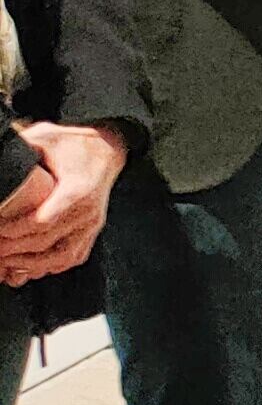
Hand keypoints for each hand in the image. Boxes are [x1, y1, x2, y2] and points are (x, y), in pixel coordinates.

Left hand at [0, 122, 126, 283]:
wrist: (108, 149)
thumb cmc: (76, 144)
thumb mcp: (48, 137)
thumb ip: (24, 145)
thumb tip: (3, 153)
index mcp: (77, 191)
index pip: (42, 221)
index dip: (13, 230)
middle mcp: (87, 212)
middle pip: (46, 242)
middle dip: (14, 249)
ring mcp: (92, 224)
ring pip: (61, 257)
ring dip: (31, 264)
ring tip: (7, 263)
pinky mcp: (93, 231)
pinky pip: (73, 257)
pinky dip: (51, 267)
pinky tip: (32, 267)